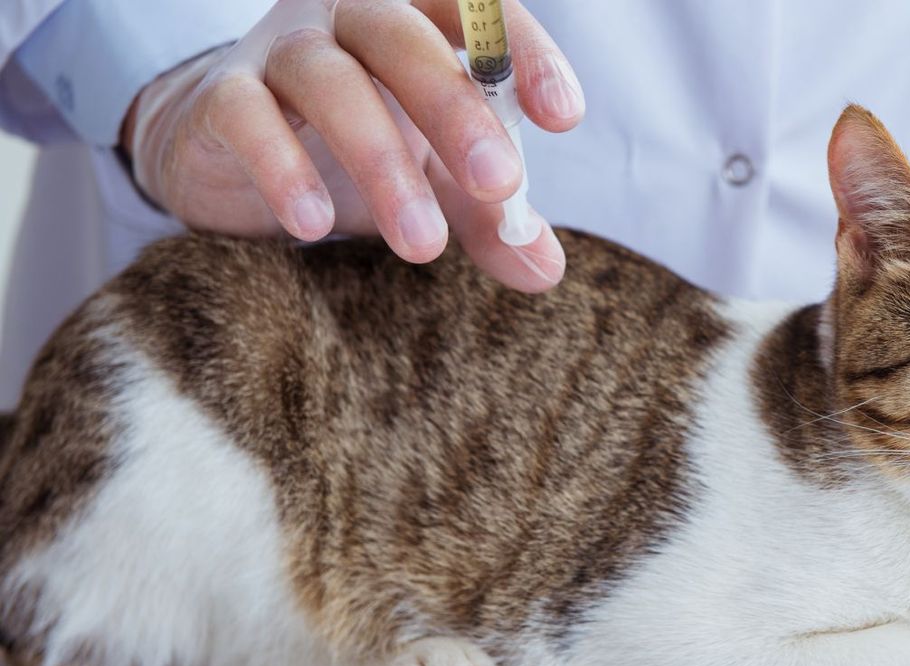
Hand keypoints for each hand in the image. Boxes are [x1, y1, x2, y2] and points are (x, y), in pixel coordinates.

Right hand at [122, 0, 581, 290]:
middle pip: (405, 40)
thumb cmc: (357, 149)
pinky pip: (248, 118)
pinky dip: (282, 168)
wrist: (230, 150)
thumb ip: (491, 217)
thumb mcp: (436, 179)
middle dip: (458, 112)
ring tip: (422, 245)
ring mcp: (280, 49)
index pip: (477, 12)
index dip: (524, 53)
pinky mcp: (220, 96)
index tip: (564, 117)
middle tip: (499, 186)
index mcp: (417, 19)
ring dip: (382, 163)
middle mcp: (349, 15)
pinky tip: (315, 226)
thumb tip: (546, 270)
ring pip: (332, 81)